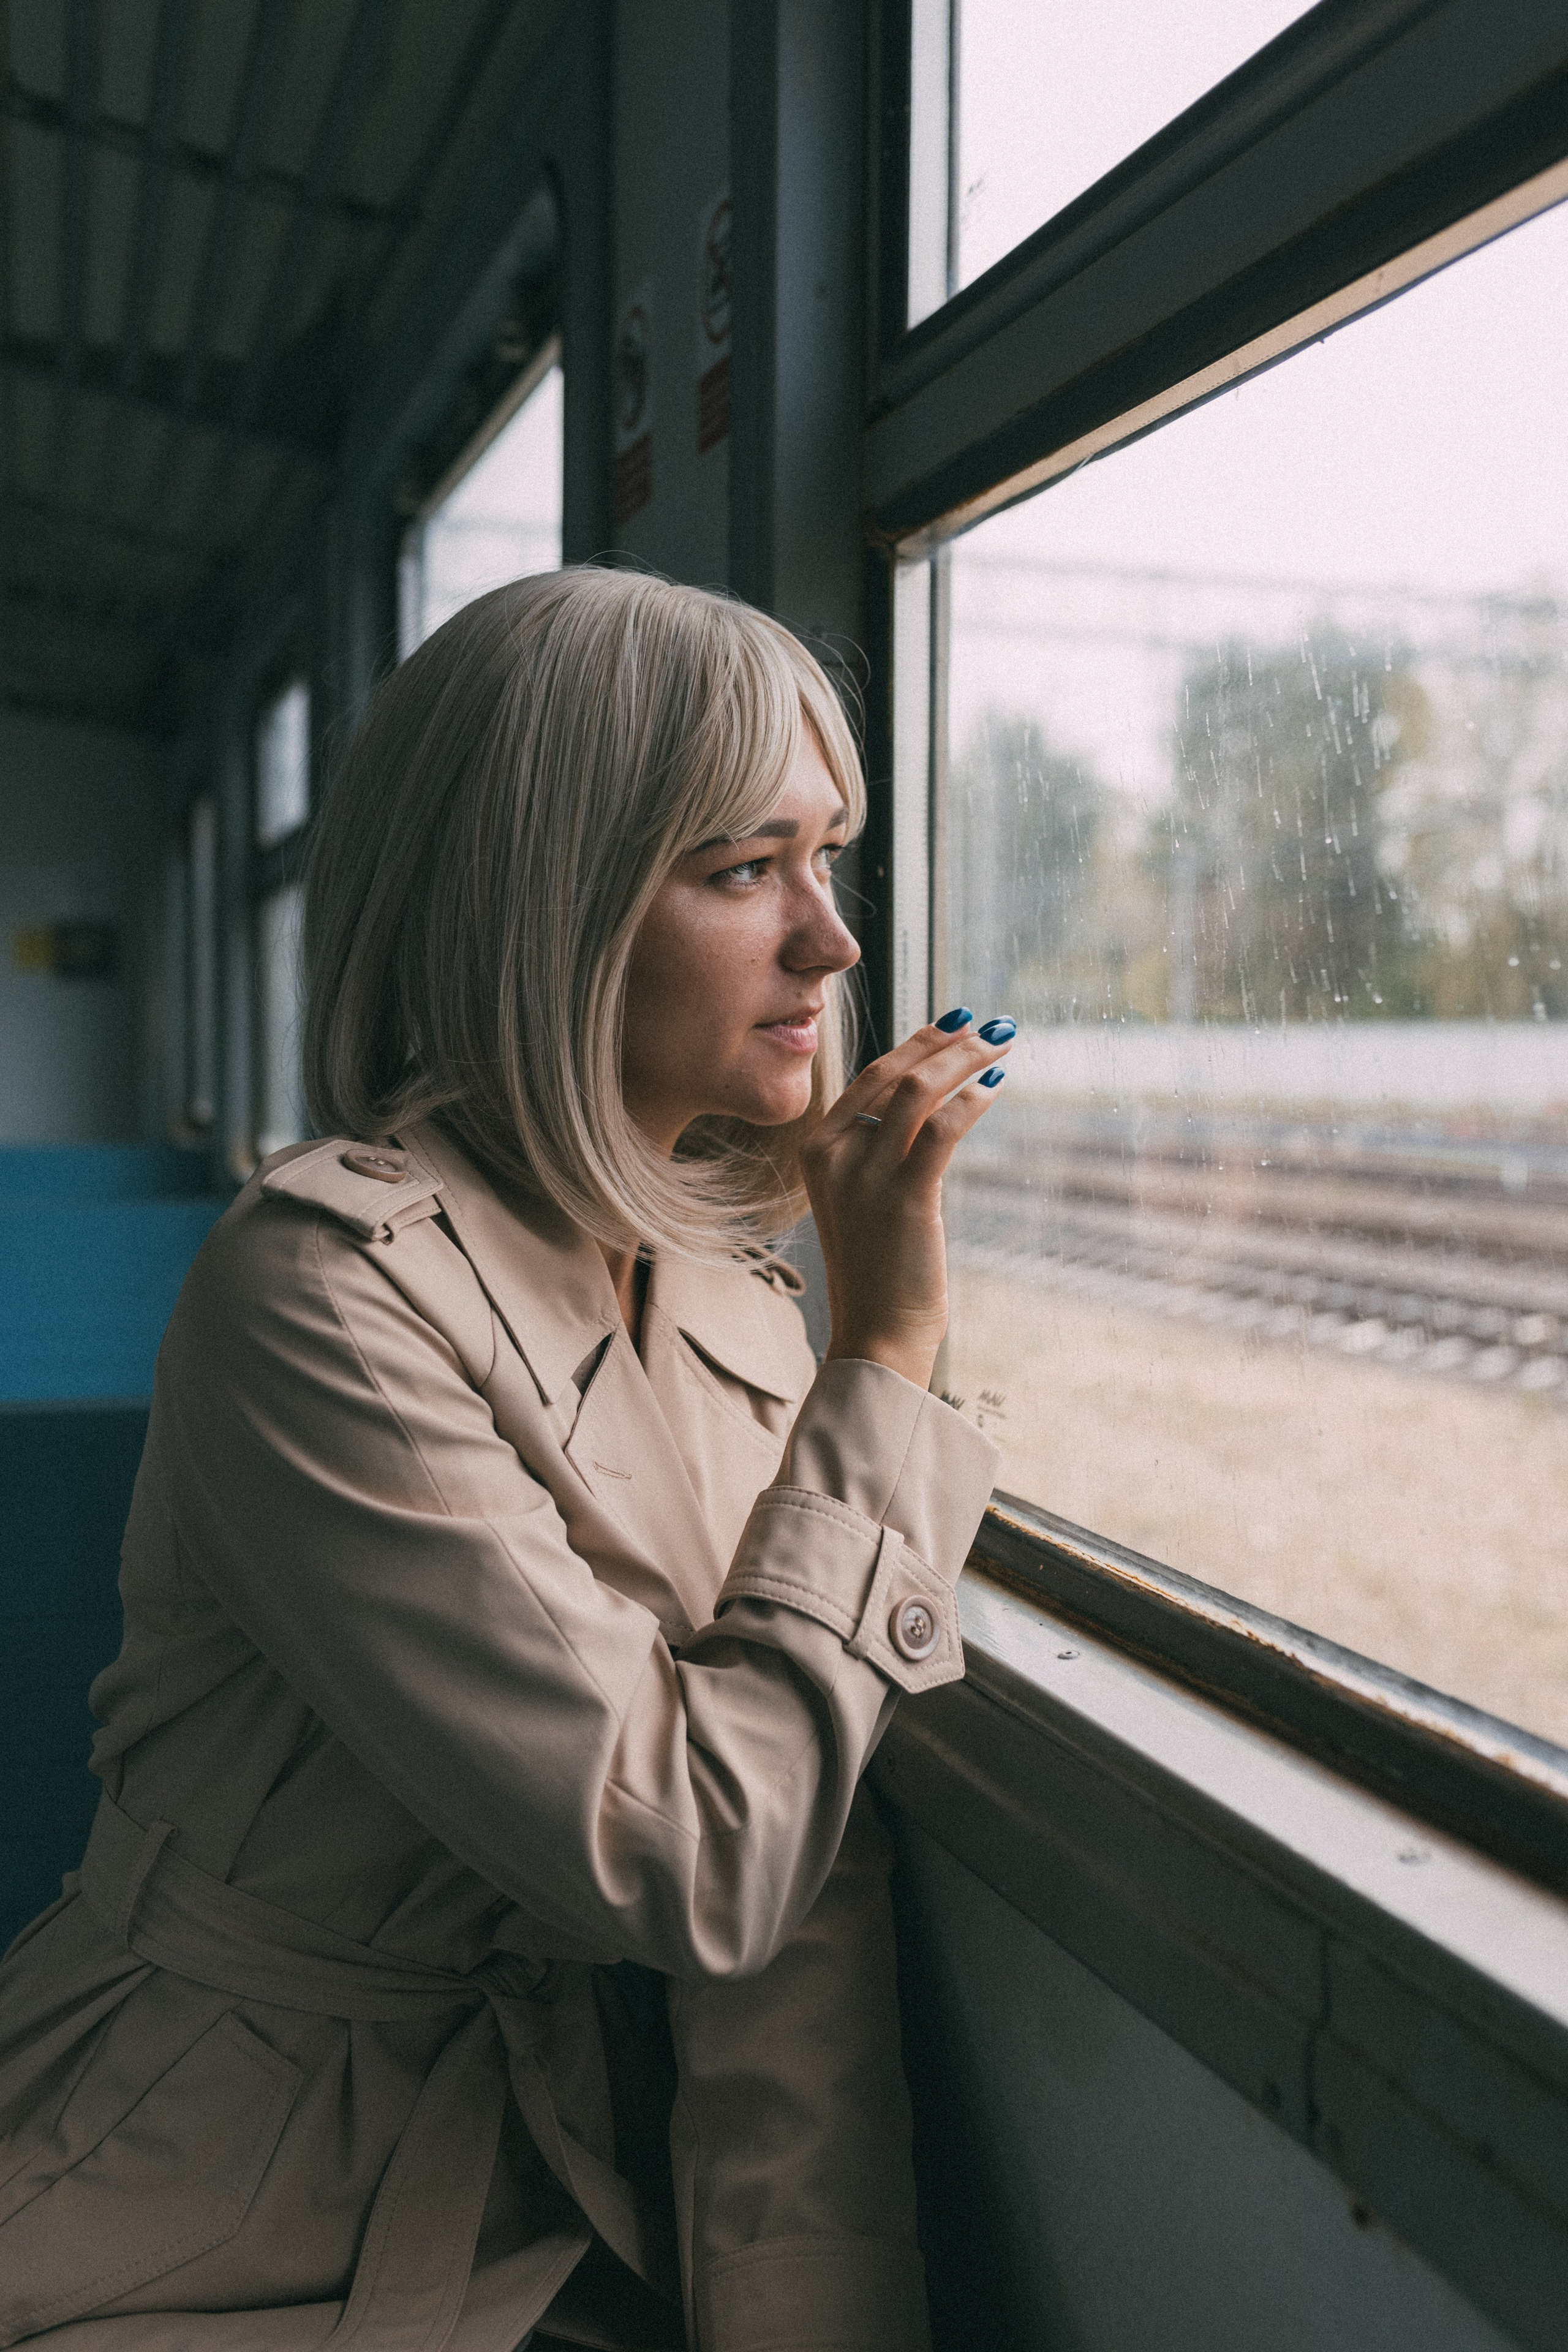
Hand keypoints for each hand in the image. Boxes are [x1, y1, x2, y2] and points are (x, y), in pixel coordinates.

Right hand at [801, 1010, 1013, 1391]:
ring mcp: (865, 1176)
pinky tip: (996, 1085)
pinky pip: (940, 1129)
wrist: (875, 1337)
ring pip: (917, 1091)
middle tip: (990, 1025)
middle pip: (893, 1073)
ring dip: (965, 1060)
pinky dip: (972, 1099)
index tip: (953, 1025)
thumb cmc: (878, 1272)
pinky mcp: (903, 1198)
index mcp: (818, 1151)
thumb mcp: (864, 1201)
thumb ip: (878, 1153)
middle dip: (946, 1042)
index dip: (914, 1044)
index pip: (869, 1077)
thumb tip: (926, 1108)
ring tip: (1002, 1043)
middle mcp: (834, 1155)